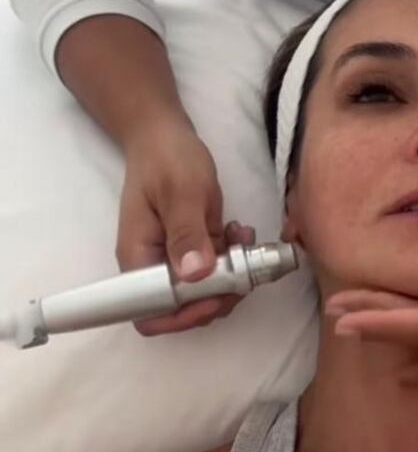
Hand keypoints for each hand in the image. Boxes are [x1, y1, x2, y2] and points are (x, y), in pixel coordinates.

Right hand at [117, 119, 255, 336]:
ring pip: (204, 291)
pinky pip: (214, 269)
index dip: (184, 317)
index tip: (217, 295)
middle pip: (182, 309)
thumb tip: (194, 275)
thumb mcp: (182, 192)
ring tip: (244, 245)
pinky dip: (233, 260)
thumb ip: (187, 234)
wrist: (164, 135)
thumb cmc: (167, 159)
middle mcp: (154, 266)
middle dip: (217, 297)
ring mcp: (174, 258)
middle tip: (243, 271)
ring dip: (231, 277)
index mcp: (140, 259)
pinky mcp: (193, 248)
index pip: (151, 313)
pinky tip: (240, 235)